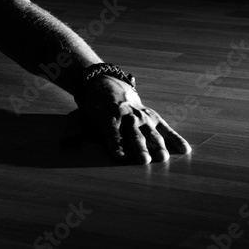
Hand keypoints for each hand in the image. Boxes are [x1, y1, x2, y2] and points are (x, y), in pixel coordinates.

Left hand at [61, 75, 191, 163]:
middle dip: (138, 148)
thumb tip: (65, 143)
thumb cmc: (93, 110)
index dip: (115, 146)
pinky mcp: (153, 117)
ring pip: (151, 133)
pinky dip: (175, 138)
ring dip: (157, 145)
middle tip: (143, 161)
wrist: (109, 88)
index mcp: (108, 118)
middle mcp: (127, 117)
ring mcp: (142, 117)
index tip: (119, 158)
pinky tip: (184, 149)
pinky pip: (166, 128)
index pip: (112, 134)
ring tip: (162, 158)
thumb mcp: (79, 116)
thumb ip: (73, 130)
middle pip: (133, 135)